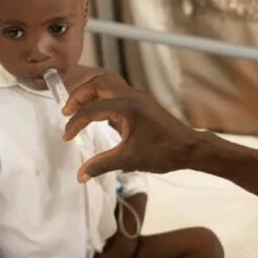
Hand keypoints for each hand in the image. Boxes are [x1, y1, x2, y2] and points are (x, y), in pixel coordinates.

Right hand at [62, 70, 201, 180]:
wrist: (190, 148)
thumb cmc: (164, 152)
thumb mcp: (129, 160)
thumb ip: (102, 165)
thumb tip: (80, 175)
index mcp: (127, 107)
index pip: (91, 109)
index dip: (75, 123)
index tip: (67, 137)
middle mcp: (132, 95)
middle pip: (97, 83)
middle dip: (78, 95)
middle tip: (67, 112)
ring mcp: (138, 96)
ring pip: (107, 82)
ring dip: (90, 92)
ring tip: (78, 108)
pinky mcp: (142, 101)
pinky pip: (116, 90)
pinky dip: (102, 95)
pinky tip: (97, 112)